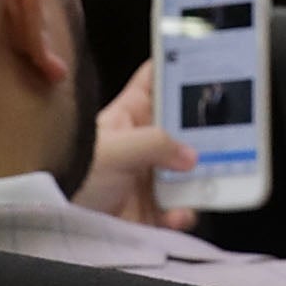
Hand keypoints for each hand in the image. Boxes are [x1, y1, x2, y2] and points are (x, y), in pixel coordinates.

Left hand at [73, 61, 196, 230]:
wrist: (57, 225)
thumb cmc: (74, 176)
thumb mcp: (115, 149)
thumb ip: (157, 144)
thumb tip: (191, 155)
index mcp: (127, 118)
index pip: (153, 83)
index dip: (175, 69)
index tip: (206, 60)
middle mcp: (140, 145)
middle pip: (181, 129)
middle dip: (203, 131)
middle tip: (229, 131)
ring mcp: (146, 180)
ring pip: (187, 172)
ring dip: (200, 177)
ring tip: (210, 179)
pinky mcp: (149, 212)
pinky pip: (178, 210)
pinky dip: (185, 213)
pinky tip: (181, 213)